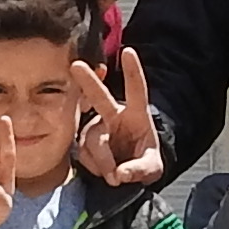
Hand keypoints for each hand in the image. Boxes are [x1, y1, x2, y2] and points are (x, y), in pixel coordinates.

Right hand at [68, 49, 163, 187]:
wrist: (128, 174)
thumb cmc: (143, 162)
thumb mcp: (152, 168)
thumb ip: (139, 170)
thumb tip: (119, 174)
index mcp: (136, 115)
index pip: (136, 90)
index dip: (132, 71)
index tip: (128, 52)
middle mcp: (113, 116)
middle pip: (99, 97)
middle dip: (88, 81)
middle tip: (76, 66)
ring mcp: (96, 128)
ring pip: (93, 141)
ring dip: (103, 162)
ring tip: (114, 176)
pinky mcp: (83, 143)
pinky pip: (84, 155)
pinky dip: (95, 168)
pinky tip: (103, 173)